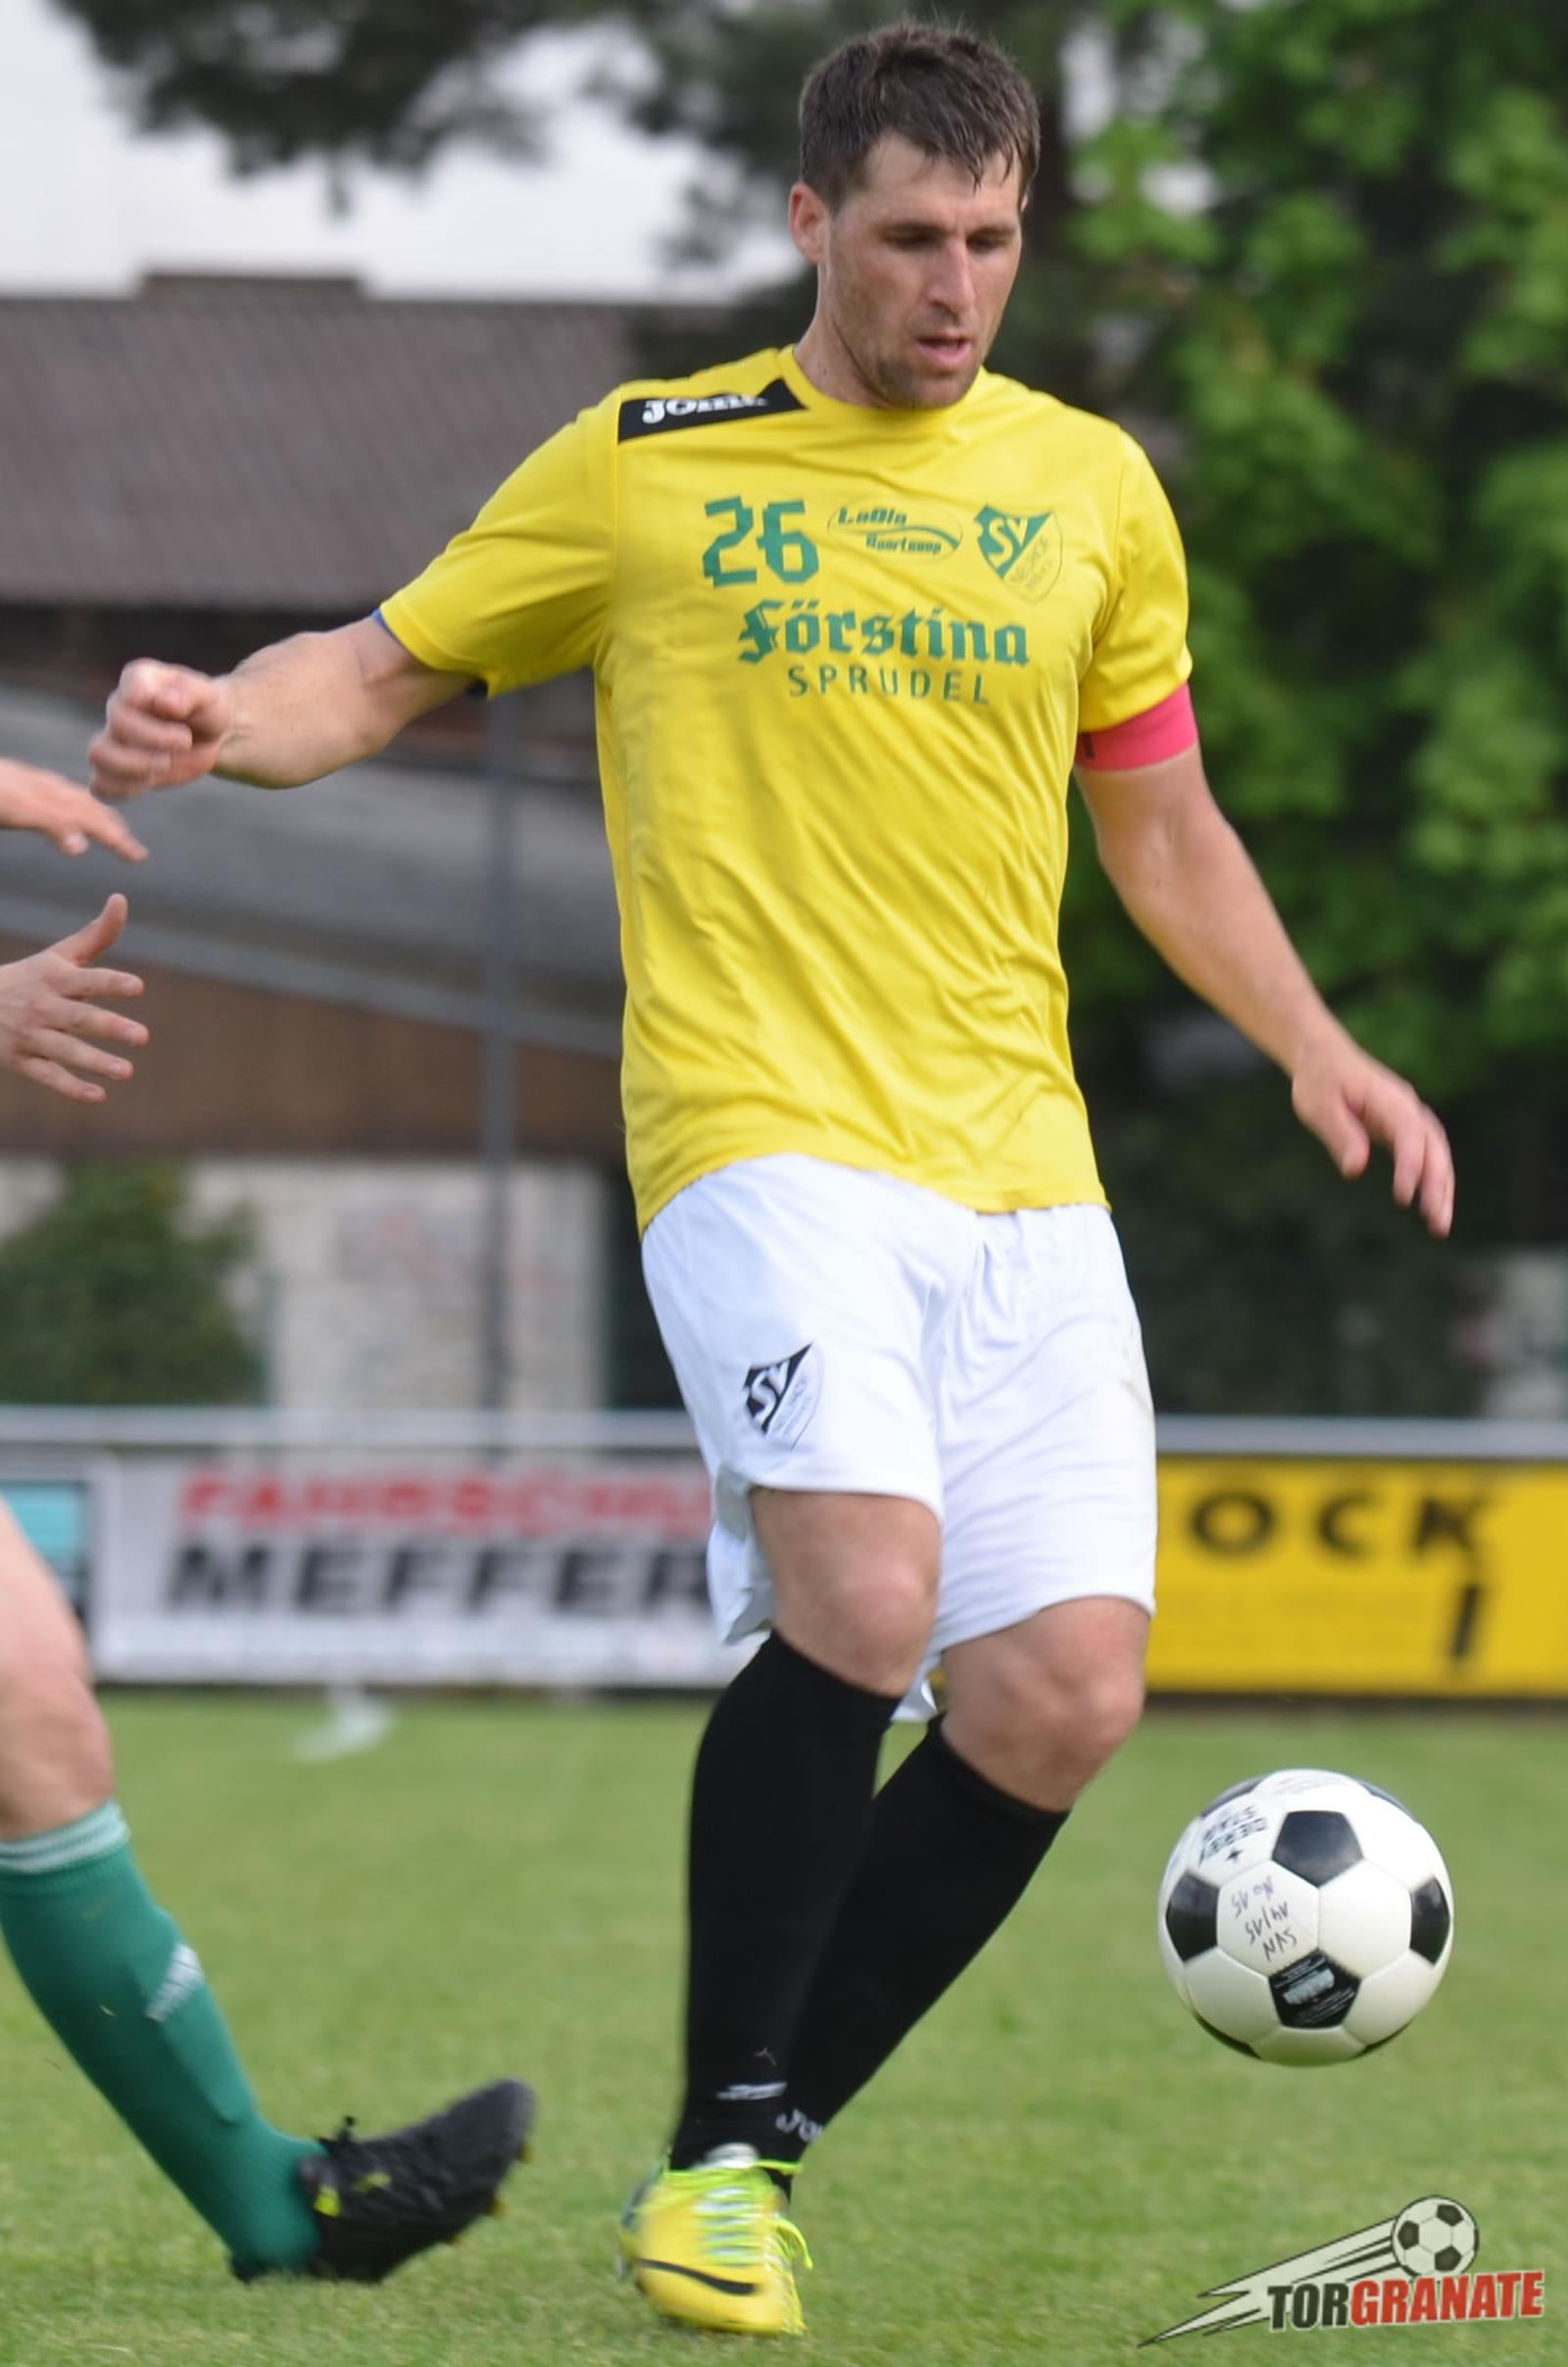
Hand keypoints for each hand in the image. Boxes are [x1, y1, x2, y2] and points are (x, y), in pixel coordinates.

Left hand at [0, 758, 146, 860]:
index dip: (113, 837)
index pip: (84, 817)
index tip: (139, 857)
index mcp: (29, 799)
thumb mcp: (11, 807)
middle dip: (111, 828)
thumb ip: (47, 822)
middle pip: (80, 806)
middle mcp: (30, 787)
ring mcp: (19, 782)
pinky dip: (69, 807)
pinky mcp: (9, 784)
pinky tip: (66, 814)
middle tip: (137, 852)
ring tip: (112, 833)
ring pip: (66, 798)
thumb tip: (80, 845)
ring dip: (94, 816)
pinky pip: (49, 794)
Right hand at [0, 895, 148, 1103]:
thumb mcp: (60, 955)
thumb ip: (96, 934)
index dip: (111, 983)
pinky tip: (99, 1096)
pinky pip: (48, 1075)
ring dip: (95, 1061)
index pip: (88, 980)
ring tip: (127, 1071)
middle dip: (110, 1027)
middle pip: (80, 1018)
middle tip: (142, 1037)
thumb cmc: (33, 977)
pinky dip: (71, 1088)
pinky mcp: (22, 1060)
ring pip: (65, 1050)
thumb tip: (121, 899)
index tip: (137, 987)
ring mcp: (31, 1035)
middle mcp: (43, 1006)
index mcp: (56, 978)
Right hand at [90, 660, 235, 799]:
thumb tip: (164, 702)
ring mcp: (112, 738)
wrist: (207, 735)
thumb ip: (189, 693)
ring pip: (99, 753)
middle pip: (117, 723)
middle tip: (186, 743)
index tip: (185, 727)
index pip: (131, 689)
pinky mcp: (116, 770)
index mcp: (139, 680)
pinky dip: (121, 790)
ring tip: (164, 766)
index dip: (157, 710)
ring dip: (133, 767)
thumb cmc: (205, 709)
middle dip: (155, 739)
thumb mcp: (208, 696)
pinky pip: (100, 785)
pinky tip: (149, 783)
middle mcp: (119, 707)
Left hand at [1291, 1038, 1454, 1237]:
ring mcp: (1410, 1117)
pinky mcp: (1404, 1129)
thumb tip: (1355, 1169)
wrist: (1324, 1058)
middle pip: (1434, 1148)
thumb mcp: (1319, 1106)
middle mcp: (1408, 1107)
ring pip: (1438, 1155)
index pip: (1409, 1134)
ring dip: (1442, 1189)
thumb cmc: (1319, 1081)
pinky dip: (1433, 1181)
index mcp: (1388, 1098)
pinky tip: (1432, 1208)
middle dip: (1438, 1186)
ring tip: (1440, 1227)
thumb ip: (1340, 1135)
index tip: (1403, 1197)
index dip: (1410, 1166)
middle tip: (1436, 1223)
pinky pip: (1427, 1157)